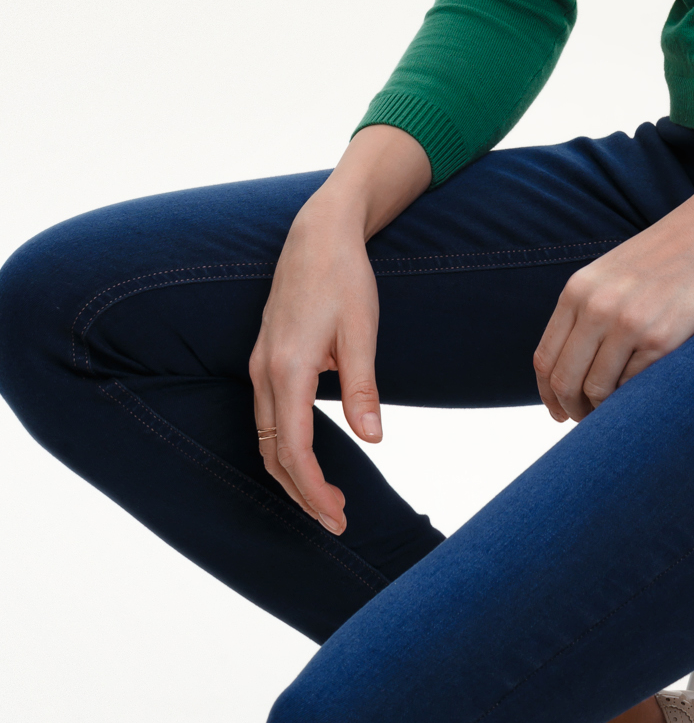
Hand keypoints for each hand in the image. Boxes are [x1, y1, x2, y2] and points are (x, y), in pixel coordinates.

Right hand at [248, 124, 430, 531]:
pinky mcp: (264, 358)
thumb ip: (363, 387)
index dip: (314, 490)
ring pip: (266, 439)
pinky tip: (309, 458)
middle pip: (274, 454)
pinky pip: (266, 417)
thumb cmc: (344, 277)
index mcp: (289, 369)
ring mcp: (259, 365)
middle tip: (337, 520)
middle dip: (303, 493)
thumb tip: (373, 439)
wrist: (318, 233)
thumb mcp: (362, 329)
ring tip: (326, 498)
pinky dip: (284, 447)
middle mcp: (265, 372)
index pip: (295, 450)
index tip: (338, 517)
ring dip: (292, 474)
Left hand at [533, 140, 693, 423]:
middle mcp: (597, 306)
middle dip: (573, 410)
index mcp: (579, 289)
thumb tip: (574, 363)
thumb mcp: (615, 271)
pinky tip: (649, 391)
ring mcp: (629, 323)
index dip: (549, 394)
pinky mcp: (664, 339)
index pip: (545, 359)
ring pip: (598, 391)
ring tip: (620, 412)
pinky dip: (638, 397)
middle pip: (565, 381)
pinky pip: (636, 387)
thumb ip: (590, 308)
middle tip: (587, 422)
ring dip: (605, 411)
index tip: (560, 411)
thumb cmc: (673, 251)